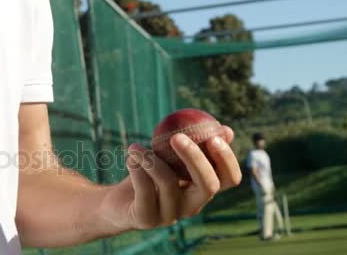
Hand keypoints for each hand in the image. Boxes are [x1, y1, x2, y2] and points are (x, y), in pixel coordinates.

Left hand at [97, 126, 240, 231]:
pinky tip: (130, 158)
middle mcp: (192, 206)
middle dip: (195, 158)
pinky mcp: (147, 219)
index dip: (227, 160)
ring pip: (168, 182)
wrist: (117, 201)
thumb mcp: (170, 156)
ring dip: (150, 159)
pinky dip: (137, 169)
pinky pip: (145, 189)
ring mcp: (170, 216)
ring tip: (135, 147)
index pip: (229, 180)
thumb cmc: (149, 173)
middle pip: (208, 185)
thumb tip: (225, 128)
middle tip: (177, 137)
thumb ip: (193, 143)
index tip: (215, 137)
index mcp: (202, 189)